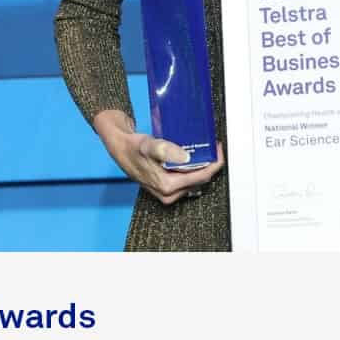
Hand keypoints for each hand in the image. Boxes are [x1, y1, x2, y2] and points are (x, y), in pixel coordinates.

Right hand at [92, 111, 223, 205]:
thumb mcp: (149, 146)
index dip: (213, 163)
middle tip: (214, 148)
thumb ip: (166, 150)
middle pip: (200, 180)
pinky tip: (193, 158)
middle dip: (209, 164)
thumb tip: (185, 156)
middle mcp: (168, 193)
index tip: (218, 150)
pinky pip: (187, 179)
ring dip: (202, 166)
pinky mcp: (166, 187)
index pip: (200, 177)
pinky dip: (193, 168)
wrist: (120, 148)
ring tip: (206, 151)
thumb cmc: (133, 148)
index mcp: (167, 186)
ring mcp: (168, 191)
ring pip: (194, 180)